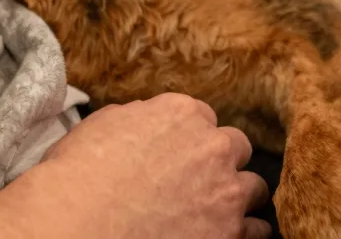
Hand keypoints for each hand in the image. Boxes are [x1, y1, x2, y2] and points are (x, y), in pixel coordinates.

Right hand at [0, 93, 270, 238]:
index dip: (189, 135)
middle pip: (235, 146)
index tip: (178, 149)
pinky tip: (228, 231)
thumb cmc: (82, 170)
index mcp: (181, 113)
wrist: (82, 218)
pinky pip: (258, 230)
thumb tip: (146, 119)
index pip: (202, 116)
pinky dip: (245, 230)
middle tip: (198, 177)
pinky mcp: (230, 232)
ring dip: (237, 194)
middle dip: (221, 159)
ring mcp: (226, 191)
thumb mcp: (104, 123)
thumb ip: (138, 116)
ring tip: (217, 207)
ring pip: (254, 187)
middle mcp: (212, 147)